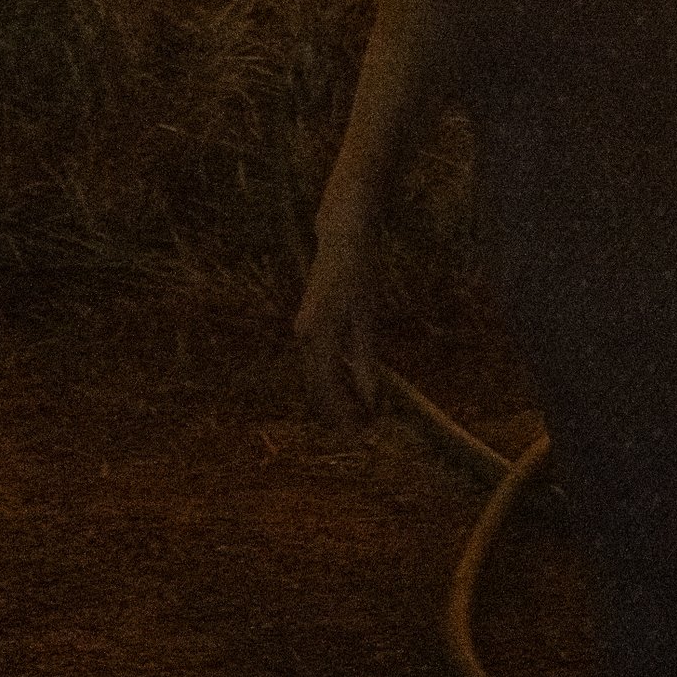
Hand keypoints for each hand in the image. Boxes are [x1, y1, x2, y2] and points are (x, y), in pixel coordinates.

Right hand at [295, 208, 383, 428]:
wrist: (341, 239)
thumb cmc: (359, 273)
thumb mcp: (367, 317)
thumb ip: (366, 361)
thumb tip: (371, 400)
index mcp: (319, 334)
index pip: (328, 389)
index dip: (344, 416)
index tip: (360, 437)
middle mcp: (306, 337)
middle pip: (318, 390)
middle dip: (340, 414)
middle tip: (365, 433)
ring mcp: (306, 333)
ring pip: (317, 379)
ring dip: (338, 401)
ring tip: (364, 418)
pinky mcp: (311, 329)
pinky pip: (319, 365)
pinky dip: (335, 383)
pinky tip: (354, 393)